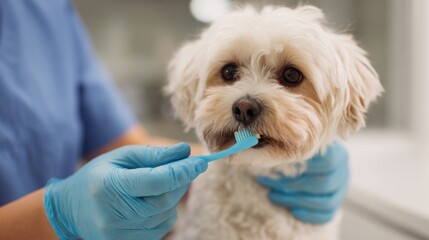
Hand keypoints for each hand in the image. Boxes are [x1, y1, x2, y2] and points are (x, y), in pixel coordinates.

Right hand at [44, 143, 206, 239]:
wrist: (70, 210)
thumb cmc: (97, 176)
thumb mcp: (121, 157)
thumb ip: (153, 154)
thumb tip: (184, 152)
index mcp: (110, 187)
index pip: (157, 181)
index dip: (183, 171)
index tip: (201, 161)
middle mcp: (114, 215)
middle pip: (165, 200)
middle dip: (182, 182)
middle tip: (186, 168)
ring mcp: (120, 234)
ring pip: (166, 215)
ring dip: (173, 197)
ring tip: (160, 184)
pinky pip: (161, 227)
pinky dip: (164, 211)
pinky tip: (152, 201)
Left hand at [256, 141, 348, 223]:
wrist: (322, 158)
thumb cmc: (305, 147)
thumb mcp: (304, 142)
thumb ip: (296, 146)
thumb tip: (273, 152)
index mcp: (336, 153)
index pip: (327, 162)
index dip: (305, 164)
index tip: (280, 163)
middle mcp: (342, 171)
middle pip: (322, 184)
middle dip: (291, 186)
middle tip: (267, 182)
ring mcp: (342, 189)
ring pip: (324, 202)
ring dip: (295, 201)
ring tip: (272, 196)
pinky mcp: (337, 203)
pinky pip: (328, 214)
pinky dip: (310, 215)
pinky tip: (293, 211)